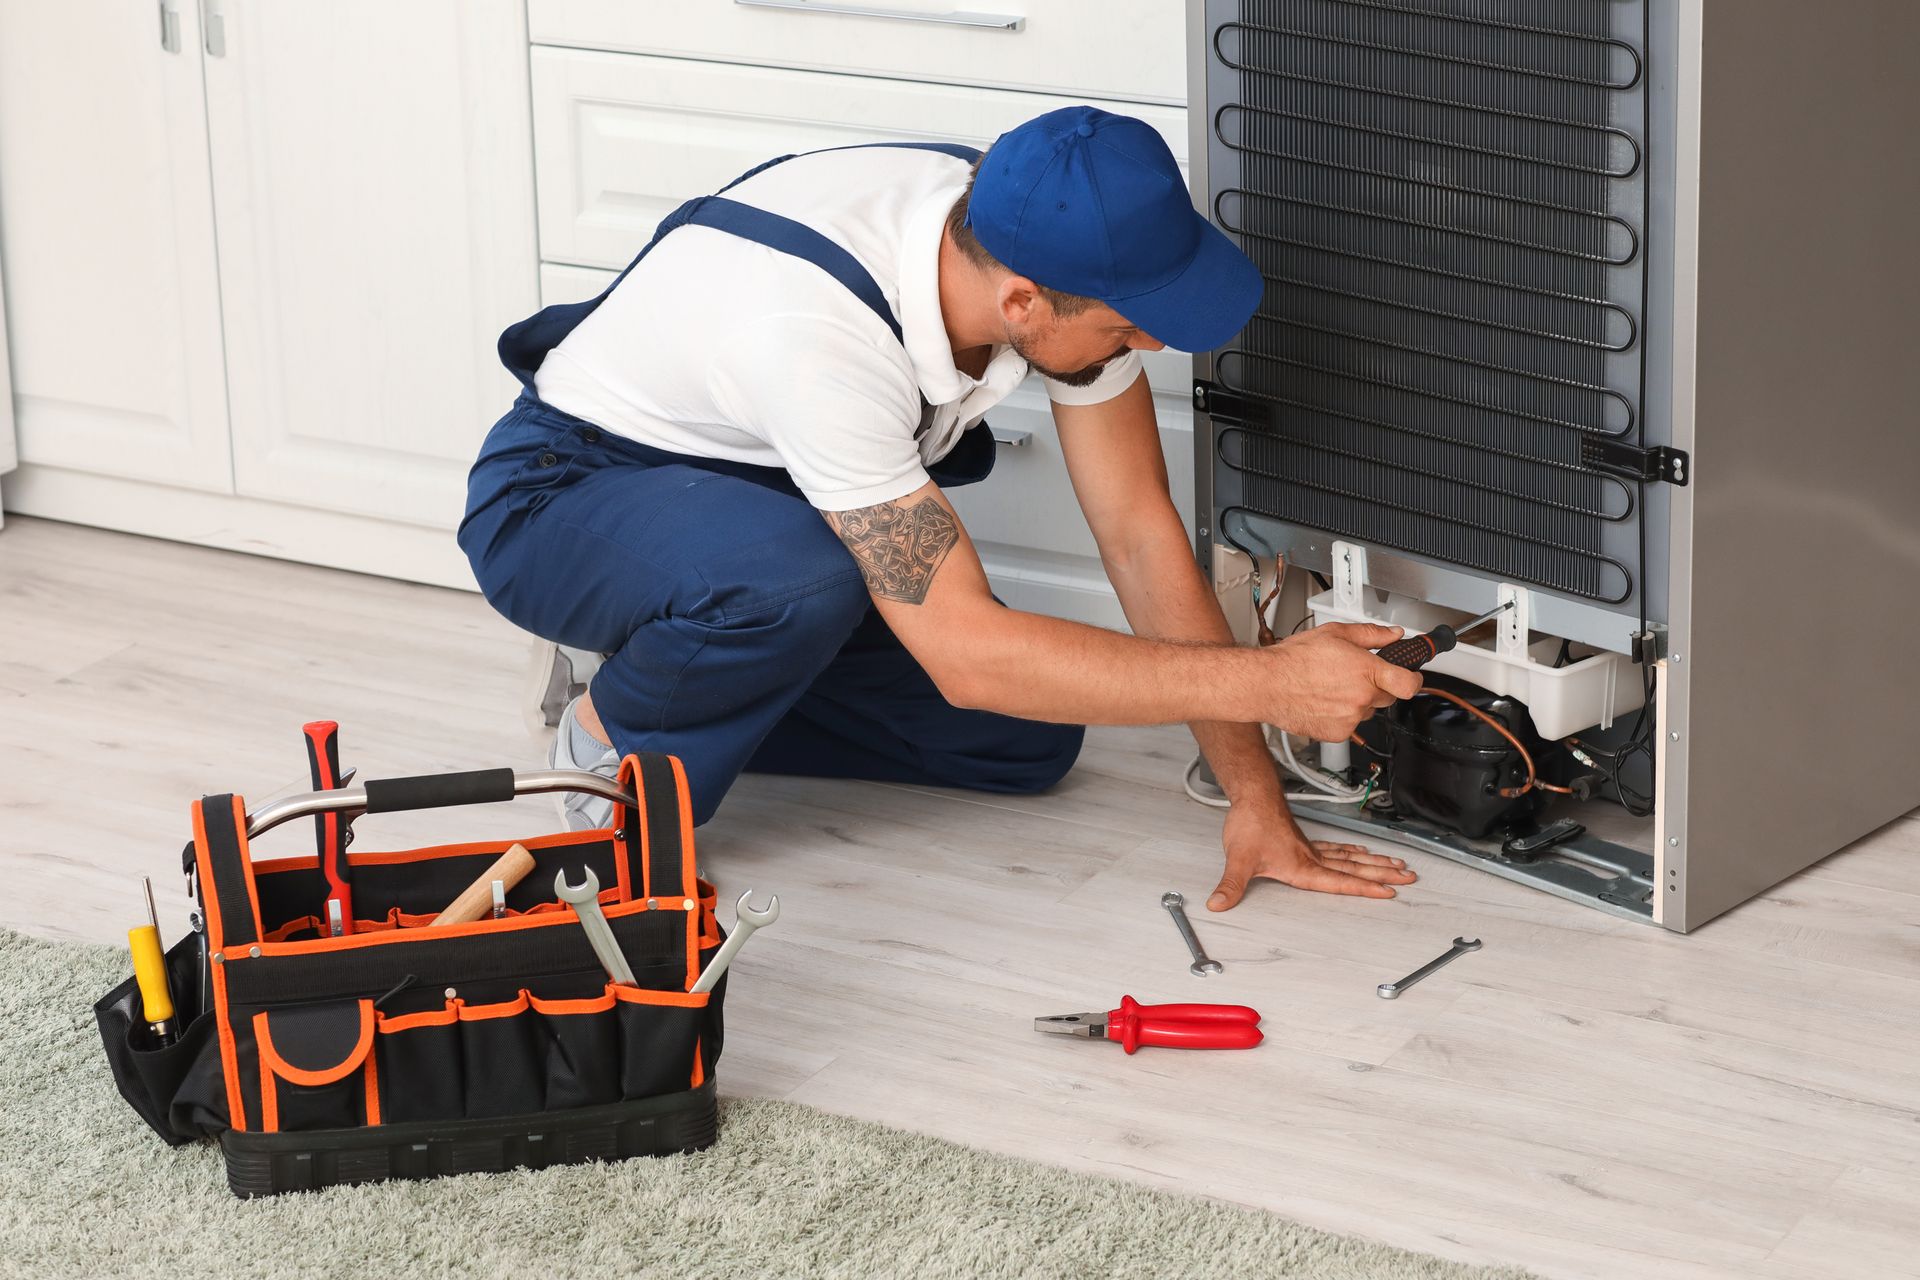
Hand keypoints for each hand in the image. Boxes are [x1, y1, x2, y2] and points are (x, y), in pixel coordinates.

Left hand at [1207, 802, 1416, 908]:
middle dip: (1383, 874)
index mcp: (1302, 867)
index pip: (1340, 881)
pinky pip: (1337, 849)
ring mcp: (1311, 848)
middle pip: (1355, 868)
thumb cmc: (1250, 824)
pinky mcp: (1305, 841)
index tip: (1389, 891)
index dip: (1365, 888)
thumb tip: (1219, 904)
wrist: (1252, 797)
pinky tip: (1362, 851)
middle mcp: (1312, 858)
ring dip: (1375, 862)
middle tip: (1410, 877)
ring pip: (1351, 857)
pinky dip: (1353, 852)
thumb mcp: (1238, 859)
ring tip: (1398, 866)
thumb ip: (1230, 885)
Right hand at [1256, 622, 1423, 741]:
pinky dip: (1340, 716)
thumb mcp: (1335, 634)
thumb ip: (1371, 634)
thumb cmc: (1293, 660)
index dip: (1414, 680)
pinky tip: (1323, 702)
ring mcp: (1350, 718)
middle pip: (1387, 697)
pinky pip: (1349, 725)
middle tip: (1353, 676)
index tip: (1411, 677)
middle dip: (1377, 686)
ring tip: (1331, 688)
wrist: (1266, 684)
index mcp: (1367, 671)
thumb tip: (1392, 634)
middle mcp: (1362, 697)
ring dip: (1357, 702)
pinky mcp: (1338, 734)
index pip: (1409, 683)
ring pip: (1366, 711)